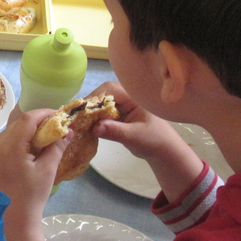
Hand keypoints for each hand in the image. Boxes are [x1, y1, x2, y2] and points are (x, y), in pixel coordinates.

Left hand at [0, 109, 70, 226]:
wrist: (12, 220)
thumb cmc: (32, 196)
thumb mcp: (47, 170)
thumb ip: (56, 146)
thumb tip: (69, 130)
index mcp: (11, 147)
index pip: (27, 119)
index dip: (44, 113)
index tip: (58, 115)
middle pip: (18, 124)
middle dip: (36, 121)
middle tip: (54, 125)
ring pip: (10, 132)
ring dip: (26, 130)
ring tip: (43, 136)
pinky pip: (4, 142)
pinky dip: (17, 140)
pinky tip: (29, 148)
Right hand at [90, 82, 204, 200]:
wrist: (163, 151)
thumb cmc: (154, 140)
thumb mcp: (135, 137)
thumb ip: (115, 131)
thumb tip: (94, 127)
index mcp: (133, 96)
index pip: (109, 89)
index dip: (94, 98)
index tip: (82, 111)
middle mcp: (126, 97)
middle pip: (102, 94)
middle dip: (90, 105)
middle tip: (77, 118)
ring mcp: (121, 106)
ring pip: (100, 104)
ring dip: (90, 113)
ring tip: (79, 123)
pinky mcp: (117, 115)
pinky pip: (102, 113)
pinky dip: (94, 119)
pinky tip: (86, 128)